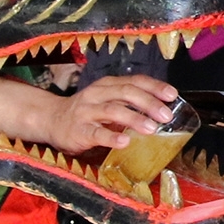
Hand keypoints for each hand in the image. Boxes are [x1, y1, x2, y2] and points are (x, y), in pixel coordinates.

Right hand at [0, 59, 177, 155]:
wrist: (50, 121)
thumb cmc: (87, 113)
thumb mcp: (107, 102)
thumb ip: (129, 104)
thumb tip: (163, 112)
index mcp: (107, 85)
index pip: (134, 81)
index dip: (154, 86)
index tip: (173, 95)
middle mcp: (97, 94)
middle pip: (126, 93)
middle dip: (149, 103)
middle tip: (167, 115)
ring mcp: (87, 112)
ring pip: (113, 111)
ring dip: (134, 118)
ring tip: (152, 128)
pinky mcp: (78, 131)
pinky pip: (96, 133)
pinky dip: (112, 136)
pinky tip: (125, 142)